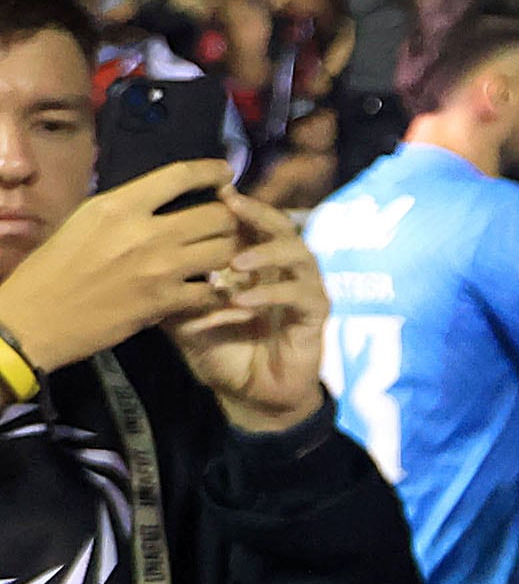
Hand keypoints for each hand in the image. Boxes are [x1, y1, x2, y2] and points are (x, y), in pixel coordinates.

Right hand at [0, 160, 242, 372]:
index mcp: (119, 206)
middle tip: (224, 222)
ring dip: (226, 251)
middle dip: (229, 217)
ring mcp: (160, 269)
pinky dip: (212, 290)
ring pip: (224, 250)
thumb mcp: (83, 221)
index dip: (211, 171)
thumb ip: (126, 207)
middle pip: (218, 214)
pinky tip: (205, 288)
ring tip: (219, 253)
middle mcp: (146, 233)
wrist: (34, 320)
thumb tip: (161, 196)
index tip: (225, 172)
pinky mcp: (164, 302)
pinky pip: (210, 290)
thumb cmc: (52, 268)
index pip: (180, 176)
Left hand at [169, 193, 329, 429]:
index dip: (233, 205)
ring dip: (267, 252)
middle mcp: (283, 268)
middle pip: (280, 226)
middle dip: (256, 213)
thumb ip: (170, 288)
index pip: (249, 222)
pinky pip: (301, 295)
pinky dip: (272, 294)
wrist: (249, 394)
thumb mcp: (184, 316)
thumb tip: (137, 259)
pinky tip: (243, 300)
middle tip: (230, 204)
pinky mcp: (316, 313)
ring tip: (236, 259)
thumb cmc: (219, 350)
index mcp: (255, 261)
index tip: (210, 189)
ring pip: (298, 254)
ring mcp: (303, 288)